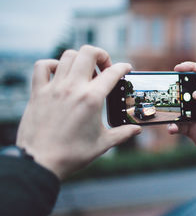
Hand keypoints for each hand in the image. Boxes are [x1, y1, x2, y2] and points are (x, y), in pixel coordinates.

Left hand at [17, 45, 141, 179]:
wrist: (41, 162)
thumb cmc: (72, 154)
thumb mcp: (103, 144)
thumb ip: (123, 133)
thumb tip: (137, 129)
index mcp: (92, 99)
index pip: (112, 72)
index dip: (123, 67)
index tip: (126, 69)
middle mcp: (73, 88)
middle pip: (88, 53)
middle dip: (101, 55)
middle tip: (105, 67)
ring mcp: (54, 88)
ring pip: (67, 56)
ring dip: (80, 60)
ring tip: (85, 72)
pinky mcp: (38, 93)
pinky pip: (42, 66)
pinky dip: (52, 65)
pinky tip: (59, 74)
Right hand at [168, 62, 195, 177]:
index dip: (191, 68)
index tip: (177, 68)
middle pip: (188, 90)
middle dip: (177, 88)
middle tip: (169, 92)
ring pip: (181, 108)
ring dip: (173, 108)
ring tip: (167, 110)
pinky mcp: (194, 132)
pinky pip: (179, 126)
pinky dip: (173, 126)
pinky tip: (172, 128)